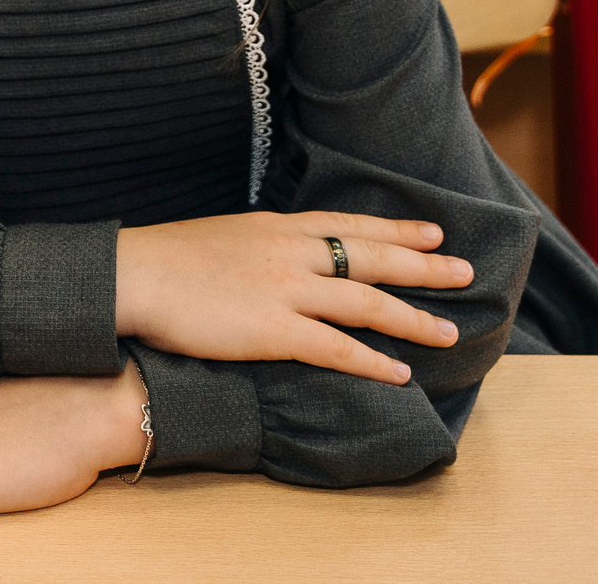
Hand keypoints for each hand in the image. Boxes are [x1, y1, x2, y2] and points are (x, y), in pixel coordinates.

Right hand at [114, 211, 472, 383]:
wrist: (133, 274)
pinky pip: (336, 348)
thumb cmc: (165, 259)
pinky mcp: (273, 330)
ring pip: (366, 302)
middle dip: (423, 264)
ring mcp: (285, 290)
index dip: (396, 228)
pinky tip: (399, 373)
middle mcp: (291, 252)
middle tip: (464, 270)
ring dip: (412, 317)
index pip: (350, 224)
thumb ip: (258, 245)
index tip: (432, 230)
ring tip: (449, 332)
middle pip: (372, 256)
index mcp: (277, 227)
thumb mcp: (222, 235)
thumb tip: (276, 255)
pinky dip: (372, 361)